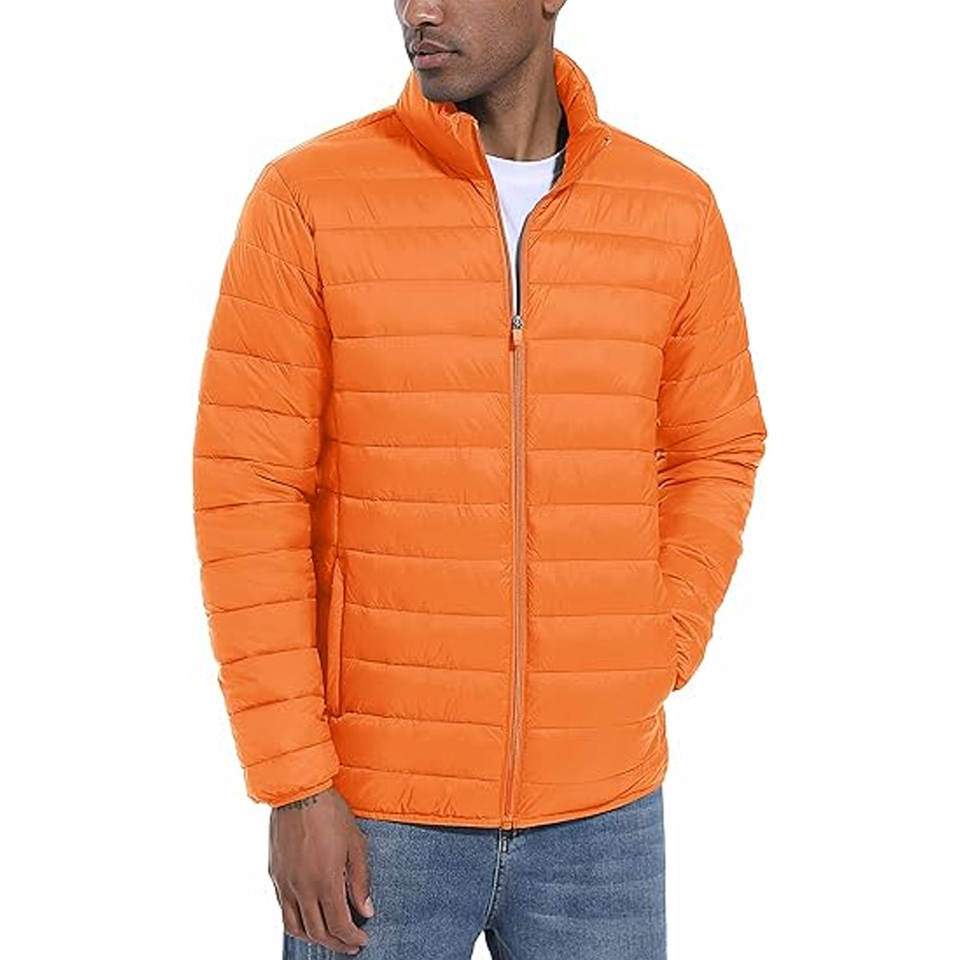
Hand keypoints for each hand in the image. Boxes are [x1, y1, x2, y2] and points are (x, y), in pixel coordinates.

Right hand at [269, 787, 373, 954]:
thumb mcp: (355, 844)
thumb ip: (360, 881)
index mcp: (325, 880)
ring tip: (330, 937)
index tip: (362, 940)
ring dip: (314, 938)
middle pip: (317, 931)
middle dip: (336, 943)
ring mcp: (285, 883)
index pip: (338, 924)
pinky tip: (309, 916)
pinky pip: (283, 910)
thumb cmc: (330, 813)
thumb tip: (366, 910)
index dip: (351, 938)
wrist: (299, 792)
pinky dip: (297, 922)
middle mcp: (301, 887)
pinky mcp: (274, 875)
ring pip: (295, 927)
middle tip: (351, 945)